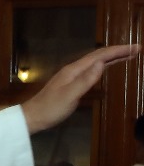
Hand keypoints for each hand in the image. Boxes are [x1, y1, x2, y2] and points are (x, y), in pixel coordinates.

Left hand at [20, 45, 139, 133]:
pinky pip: (91, 70)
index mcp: (74, 70)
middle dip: (118, 51)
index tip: (136, 48)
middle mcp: (73, 69)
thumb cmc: (50, 109)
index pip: (100, 55)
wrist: (32, 117)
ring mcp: (72, 76)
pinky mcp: (71, 83)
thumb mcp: (70, 96)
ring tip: (129, 55)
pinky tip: (108, 67)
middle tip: (137, 49)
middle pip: (99, 56)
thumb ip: (85, 80)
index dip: (119, 51)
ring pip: (96, 62)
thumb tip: (101, 63)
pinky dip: (103, 66)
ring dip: (112, 58)